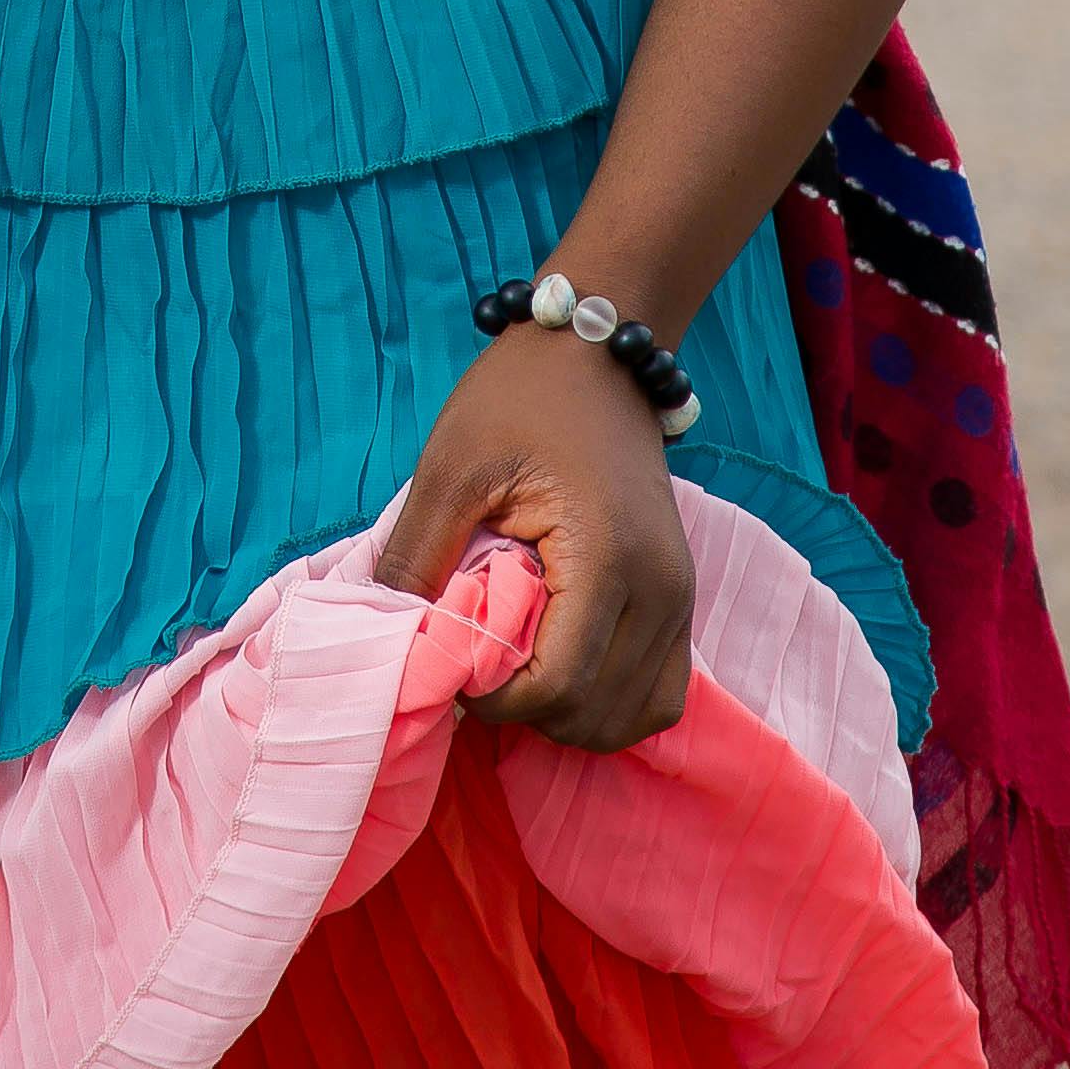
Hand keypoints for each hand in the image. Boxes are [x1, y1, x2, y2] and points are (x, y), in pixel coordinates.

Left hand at [370, 324, 695, 749]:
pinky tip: (561, 667)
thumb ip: (418, 558)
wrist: (594, 351)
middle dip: (527, 709)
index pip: (559, 685)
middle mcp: (662, 589)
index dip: (496, 698)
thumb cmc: (519, 399)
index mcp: (608, 556)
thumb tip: (389, 643)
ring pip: (631, 717)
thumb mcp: (451, 468)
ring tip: (517, 664)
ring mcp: (680, 597)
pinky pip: (657, 692)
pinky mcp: (681, 598)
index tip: (454, 663)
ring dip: (568, 714)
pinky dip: (608, 702)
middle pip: (595, 714)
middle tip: (478, 662)